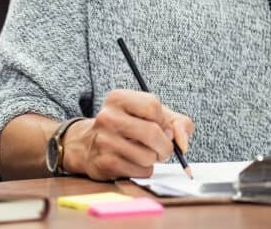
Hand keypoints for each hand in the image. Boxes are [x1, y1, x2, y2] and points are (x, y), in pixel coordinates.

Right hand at [63, 89, 194, 179]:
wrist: (87, 145)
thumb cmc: (127, 127)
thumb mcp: (151, 115)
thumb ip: (177, 122)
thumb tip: (183, 143)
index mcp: (118, 98)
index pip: (153, 106)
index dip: (163, 120)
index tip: (159, 125)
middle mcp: (108, 117)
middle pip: (152, 132)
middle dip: (165, 145)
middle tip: (163, 148)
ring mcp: (104, 141)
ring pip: (148, 156)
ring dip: (154, 159)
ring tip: (146, 154)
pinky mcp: (104, 164)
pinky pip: (140, 171)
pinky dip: (145, 170)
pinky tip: (135, 163)